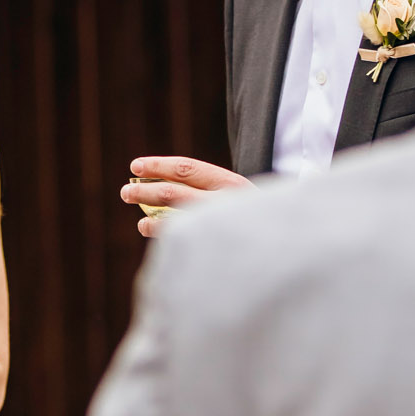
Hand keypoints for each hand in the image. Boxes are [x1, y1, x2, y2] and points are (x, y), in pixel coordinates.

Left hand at [122, 156, 248, 236]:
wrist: (288, 249)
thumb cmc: (260, 221)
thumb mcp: (239, 199)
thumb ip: (209, 193)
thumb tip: (160, 193)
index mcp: (232, 184)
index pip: (187, 169)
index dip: (158, 166)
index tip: (136, 167)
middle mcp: (227, 202)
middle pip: (175, 192)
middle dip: (146, 192)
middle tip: (126, 192)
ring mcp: (224, 227)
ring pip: (175, 219)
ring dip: (150, 217)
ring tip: (139, 220)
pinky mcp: (220, 248)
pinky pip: (182, 239)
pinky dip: (162, 233)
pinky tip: (149, 229)